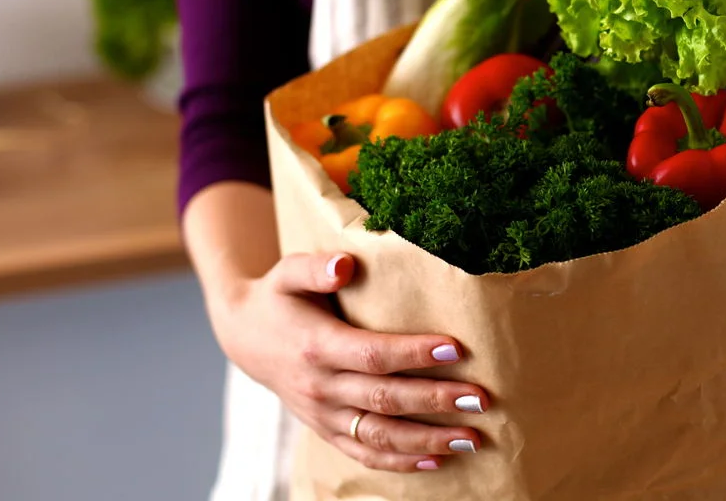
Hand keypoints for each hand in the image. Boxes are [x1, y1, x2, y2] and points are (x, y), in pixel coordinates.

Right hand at [208, 251, 488, 472]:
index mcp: (317, 347)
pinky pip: (365, 454)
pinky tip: (438, 460)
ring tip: (472, 438)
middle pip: (386, 400)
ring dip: (428, 441)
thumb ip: (315, 267)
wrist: (245, 337)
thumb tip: (345, 263)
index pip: (372, 355)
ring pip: (380, 436)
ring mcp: (323, 415)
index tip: (456, 348)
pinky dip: (401, 462)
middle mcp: (321, 387)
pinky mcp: (327, 431)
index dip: (414, 354)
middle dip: (436, 401)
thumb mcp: (287, 272)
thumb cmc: (278, 298)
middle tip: (480, 399)